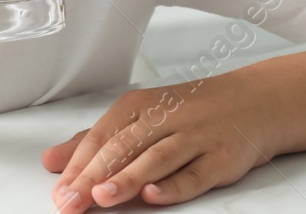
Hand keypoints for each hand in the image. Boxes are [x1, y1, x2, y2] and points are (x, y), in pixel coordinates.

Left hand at [42, 72, 280, 208]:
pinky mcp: (221, 158)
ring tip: (101, 197)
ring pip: (155, 159)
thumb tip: (52, 161)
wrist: (253, 102)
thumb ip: (95, 142)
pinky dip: (173, 186)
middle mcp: (164, 118)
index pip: (99, 138)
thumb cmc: (190, 113)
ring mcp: (194, 137)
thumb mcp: (139, 118)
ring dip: (126, 179)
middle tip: (70, 203)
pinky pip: (194, 174)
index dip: (76, 166)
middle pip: (122, 148)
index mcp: (138, 107)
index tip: (58, 192)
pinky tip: (153, 196)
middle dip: (92, 177)